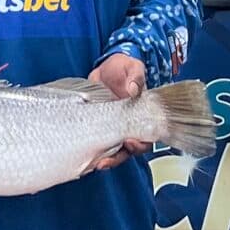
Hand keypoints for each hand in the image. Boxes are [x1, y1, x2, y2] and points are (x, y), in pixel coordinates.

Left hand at [87, 52, 153, 171]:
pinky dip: (91, 150)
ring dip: (105, 159)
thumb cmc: (125, 68)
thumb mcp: (133, 68)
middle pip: (126, 150)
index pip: (145, 137)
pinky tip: (83, 153)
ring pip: (111, 150)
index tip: (130, 142)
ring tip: (95, 163)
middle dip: (117, 158)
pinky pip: (94, 140)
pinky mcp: (95, 124)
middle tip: (106, 161)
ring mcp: (110, 126)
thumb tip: (133, 89)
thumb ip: (136, 77)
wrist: (107, 66)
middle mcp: (126, 125)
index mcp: (140, 116)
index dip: (139, 144)